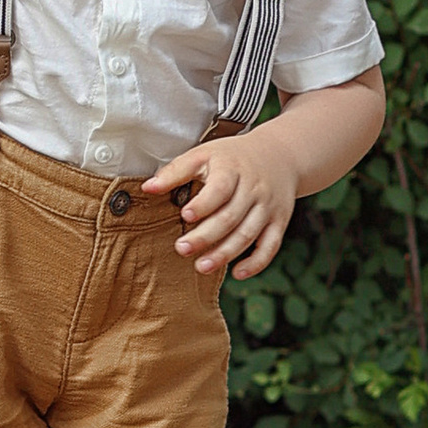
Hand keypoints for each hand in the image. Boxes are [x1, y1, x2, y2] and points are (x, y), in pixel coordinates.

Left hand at [145, 131, 302, 283]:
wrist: (280, 154)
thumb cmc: (233, 157)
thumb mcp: (205, 154)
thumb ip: (176, 171)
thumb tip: (147, 188)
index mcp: (232, 168)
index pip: (220, 188)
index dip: (204, 204)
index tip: (186, 215)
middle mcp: (253, 188)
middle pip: (231, 217)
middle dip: (206, 236)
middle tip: (182, 249)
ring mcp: (268, 207)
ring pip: (248, 234)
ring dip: (225, 254)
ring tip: (201, 267)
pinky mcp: (279, 221)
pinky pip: (271, 246)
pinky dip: (256, 262)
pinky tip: (238, 273)